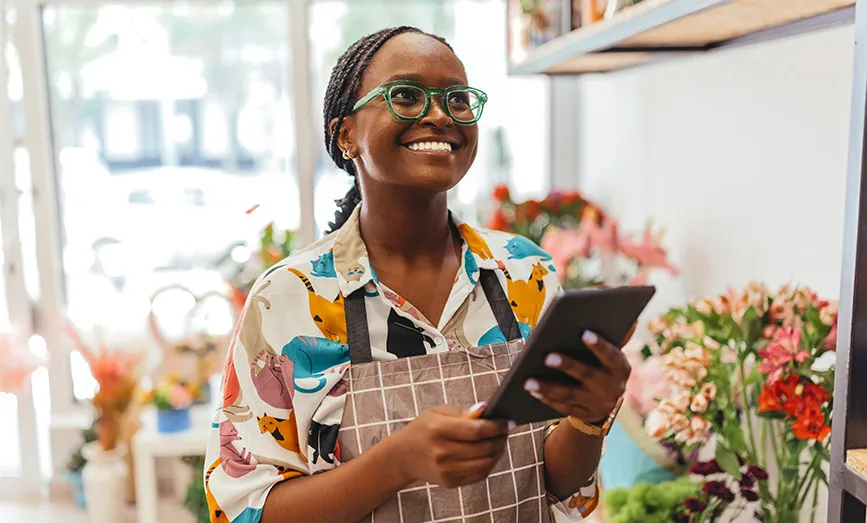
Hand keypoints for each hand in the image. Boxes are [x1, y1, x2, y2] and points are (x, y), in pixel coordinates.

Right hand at [390, 402, 509, 487]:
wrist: (403, 456)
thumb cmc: (423, 430)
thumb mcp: (438, 413)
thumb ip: (463, 413)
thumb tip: (485, 410)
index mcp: (438, 429)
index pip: (476, 430)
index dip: (496, 426)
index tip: (508, 422)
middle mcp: (441, 452)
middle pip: (484, 448)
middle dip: (501, 438)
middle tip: (506, 431)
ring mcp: (446, 469)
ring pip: (485, 463)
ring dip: (498, 452)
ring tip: (500, 442)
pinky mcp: (450, 482)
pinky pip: (479, 475)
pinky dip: (489, 464)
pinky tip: (490, 454)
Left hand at [524, 329, 631, 424]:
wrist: (607, 402)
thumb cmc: (603, 365)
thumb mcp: (611, 353)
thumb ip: (610, 337)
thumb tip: (624, 316)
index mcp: (620, 367)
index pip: (611, 355)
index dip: (599, 345)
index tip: (584, 333)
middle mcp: (613, 387)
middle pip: (588, 375)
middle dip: (567, 366)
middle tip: (547, 357)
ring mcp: (598, 403)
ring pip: (571, 395)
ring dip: (548, 388)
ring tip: (528, 380)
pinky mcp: (584, 414)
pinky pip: (563, 408)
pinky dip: (547, 399)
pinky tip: (532, 391)